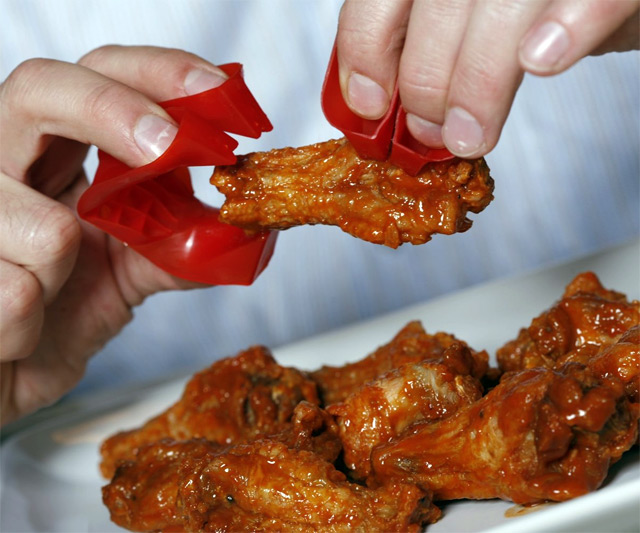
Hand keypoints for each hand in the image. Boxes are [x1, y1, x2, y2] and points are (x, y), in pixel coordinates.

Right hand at [0, 46, 228, 423]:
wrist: (5, 372)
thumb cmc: (57, 316)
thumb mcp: (129, 272)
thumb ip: (182, 246)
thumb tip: (248, 235)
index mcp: (53, 154)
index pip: (98, 76)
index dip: (158, 73)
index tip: (217, 91)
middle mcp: (4, 162)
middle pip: (41, 88)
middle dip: (113, 111)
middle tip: (168, 146)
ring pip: (45, 228)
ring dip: (69, 278)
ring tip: (49, 296)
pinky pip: (17, 297)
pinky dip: (33, 328)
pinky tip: (19, 329)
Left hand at [335, 0, 638, 157]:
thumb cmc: (537, 5)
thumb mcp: (468, 16)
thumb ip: (427, 42)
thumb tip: (381, 101)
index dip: (366, 48)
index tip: (371, 103)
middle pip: (438, 1)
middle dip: (424, 81)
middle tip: (430, 132)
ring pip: (501, 4)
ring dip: (478, 82)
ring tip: (471, 135)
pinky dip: (566, 28)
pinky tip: (540, 62)